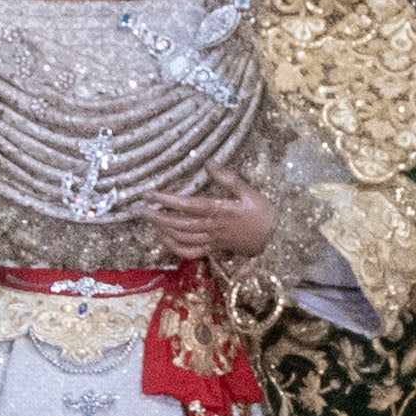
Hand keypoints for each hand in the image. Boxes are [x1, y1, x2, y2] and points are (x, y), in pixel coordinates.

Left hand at [149, 183, 283, 264]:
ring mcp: (211, 240)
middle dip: (158, 216)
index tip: (151, 194)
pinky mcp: (213, 249)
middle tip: (140, 209)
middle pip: (179, 224)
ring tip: (148, 220)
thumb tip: (208, 163)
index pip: (188, 205)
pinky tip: (163, 239)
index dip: (167, 200)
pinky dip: (174, 247)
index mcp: (220, 211)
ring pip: (182, 237)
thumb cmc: (263, 213)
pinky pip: (190, 252)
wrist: (275, 239)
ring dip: (162, 230)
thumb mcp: (249, 191)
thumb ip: (228, 178)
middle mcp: (212, 227)